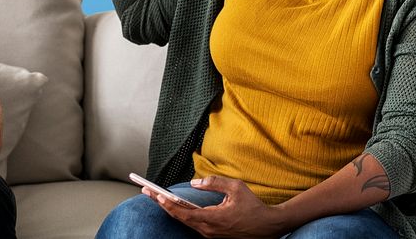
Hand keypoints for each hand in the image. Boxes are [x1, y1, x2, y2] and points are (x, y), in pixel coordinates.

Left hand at [144, 176, 285, 238]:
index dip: (167, 204)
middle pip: (180, 217)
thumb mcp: (235, 188)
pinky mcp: (214, 235)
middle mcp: (209, 230)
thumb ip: (214, 182)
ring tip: (156, 197)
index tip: (154, 194)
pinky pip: (193, 224)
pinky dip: (182, 215)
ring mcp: (211, 235)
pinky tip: (174, 206)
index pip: (183, 212)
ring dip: (170, 210)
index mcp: (212, 219)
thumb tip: (194, 182)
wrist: (268, 228)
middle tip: (146, 191)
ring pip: (185, 222)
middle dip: (162, 204)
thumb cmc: (253, 206)